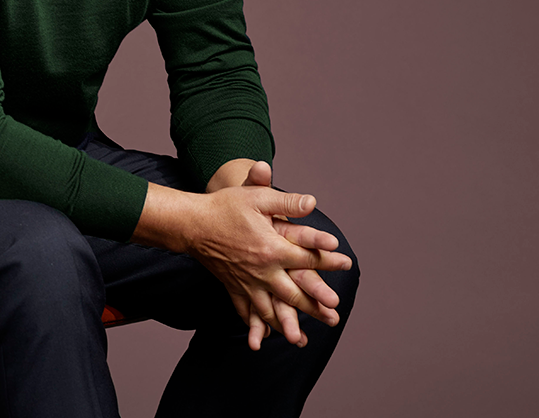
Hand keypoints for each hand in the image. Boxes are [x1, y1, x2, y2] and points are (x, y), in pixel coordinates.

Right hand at [192, 168, 346, 347]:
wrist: (191, 223)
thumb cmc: (225, 207)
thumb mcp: (257, 198)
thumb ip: (286, 202)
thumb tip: (313, 202)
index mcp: (271, 249)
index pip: (307, 257)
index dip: (329, 260)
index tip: (347, 264)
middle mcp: (261, 271)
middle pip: (293, 294)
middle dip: (315, 306)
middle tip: (334, 317)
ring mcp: (246, 282)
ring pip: (270, 309)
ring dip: (287, 324)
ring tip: (301, 339)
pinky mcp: (232, 286)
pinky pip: (246, 310)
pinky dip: (256, 324)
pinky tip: (265, 334)